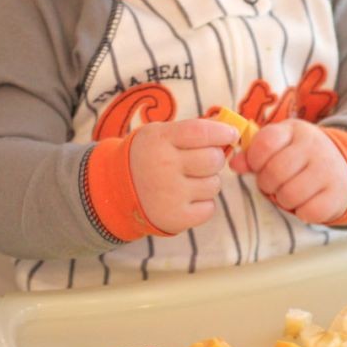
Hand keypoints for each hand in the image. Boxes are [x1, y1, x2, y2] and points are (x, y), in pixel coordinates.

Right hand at [130, 119, 237, 233]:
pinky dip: (203, 204)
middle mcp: (164, 166)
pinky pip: (209, 208)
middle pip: (213, 159)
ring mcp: (170, 194)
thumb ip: (191, 130)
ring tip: (188, 181)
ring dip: (208, 182)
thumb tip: (230, 129)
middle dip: (214, 158)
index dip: (223, 132)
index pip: (202, 132)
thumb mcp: (160, 134)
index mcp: (160, 140)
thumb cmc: (147, 156)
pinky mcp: (175, 218)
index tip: (231, 134)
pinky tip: (186, 198)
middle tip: (202, 161)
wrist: (115, 189)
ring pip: (214, 184)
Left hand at [229, 119, 346, 223]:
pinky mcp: (337, 195)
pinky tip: (306, 202)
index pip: (266, 143)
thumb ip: (254, 152)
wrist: (345, 169)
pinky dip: (302, 212)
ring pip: (289, 195)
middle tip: (274, 184)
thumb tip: (234, 164)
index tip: (259, 166)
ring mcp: (328, 170)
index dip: (255, 160)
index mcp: (296, 131)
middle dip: (267, 184)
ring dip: (283, 200)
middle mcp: (315, 147)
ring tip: (289, 192)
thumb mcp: (280, 145)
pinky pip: (307, 211)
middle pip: (275, 172)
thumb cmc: (301, 157)